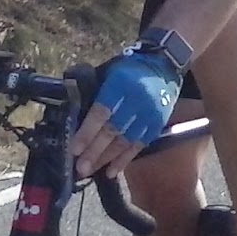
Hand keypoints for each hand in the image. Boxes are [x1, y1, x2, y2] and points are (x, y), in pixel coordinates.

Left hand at [68, 51, 180, 178]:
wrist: (164, 64)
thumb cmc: (129, 69)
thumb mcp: (110, 72)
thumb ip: (94, 90)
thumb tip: (71, 112)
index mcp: (121, 83)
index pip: (101, 112)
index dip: (87, 132)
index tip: (74, 149)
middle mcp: (137, 99)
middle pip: (113, 130)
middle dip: (94, 151)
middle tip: (80, 168)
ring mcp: (149, 114)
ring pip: (125, 141)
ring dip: (106, 159)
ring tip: (90, 171)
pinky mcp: (157, 124)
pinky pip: (139, 146)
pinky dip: (124, 160)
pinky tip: (111, 171)